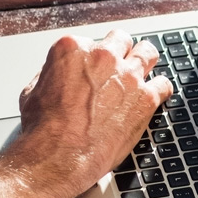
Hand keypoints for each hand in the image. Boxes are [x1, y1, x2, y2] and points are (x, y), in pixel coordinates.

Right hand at [7, 30, 172, 197]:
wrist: (58, 156)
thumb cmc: (43, 130)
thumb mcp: (33, 91)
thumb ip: (51, 75)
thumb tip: (58, 75)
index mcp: (72, 48)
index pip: (91, 42)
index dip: (92, 58)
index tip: (94, 69)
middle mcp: (102, 56)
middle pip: (121, 41)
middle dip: (120, 52)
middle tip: (119, 66)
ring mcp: (127, 75)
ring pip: (148, 52)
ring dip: (145, 61)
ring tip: (144, 71)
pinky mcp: (145, 98)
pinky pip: (164, 84)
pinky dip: (160, 90)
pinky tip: (155, 96)